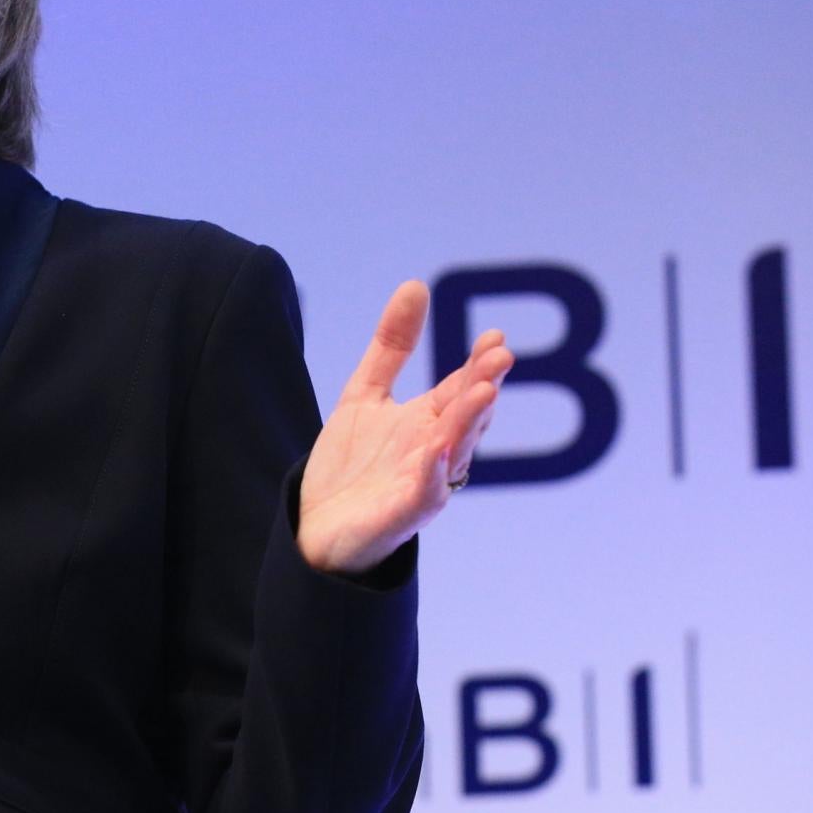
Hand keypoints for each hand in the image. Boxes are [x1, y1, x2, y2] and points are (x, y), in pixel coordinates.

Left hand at [296, 280, 511, 577]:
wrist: (313, 527)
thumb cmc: (350, 465)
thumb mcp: (364, 394)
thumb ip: (391, 346)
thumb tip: (416, 285)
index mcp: (428, 423)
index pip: (461, 388)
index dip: (478, 363)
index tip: (495, 336)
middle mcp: (434, 452)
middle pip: (465, 416)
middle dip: (482, 387)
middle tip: (500, 358)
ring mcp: (421, 485)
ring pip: (454, 452)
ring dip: (469, 424)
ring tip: (483, 393)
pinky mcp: (401, 516)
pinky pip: (424, 495)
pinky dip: (433, 475)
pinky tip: (436, 451)